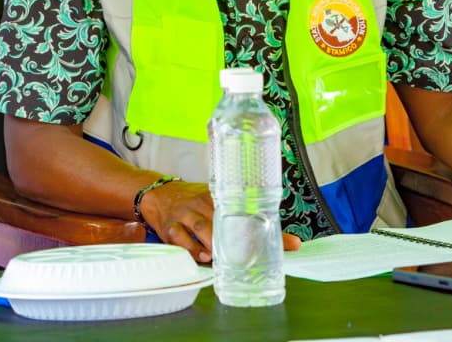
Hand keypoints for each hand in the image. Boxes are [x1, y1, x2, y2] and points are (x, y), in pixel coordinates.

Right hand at [140, 181, 304, 262]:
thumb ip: (245, 219)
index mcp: (219, 197)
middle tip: (254, 253)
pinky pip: (180, 237)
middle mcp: (203, 203)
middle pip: (225, 219)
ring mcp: (186, 214)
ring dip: (212, 242)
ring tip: (222, 255)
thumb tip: (283, 238)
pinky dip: (191, 248)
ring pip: (200, 226)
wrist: (159, 195)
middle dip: (241, 238)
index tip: (292, 243)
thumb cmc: (195, 202)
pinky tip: (201, 256)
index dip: (270, 227)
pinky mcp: (170, 226)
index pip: (248, 211)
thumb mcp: (217, 202)